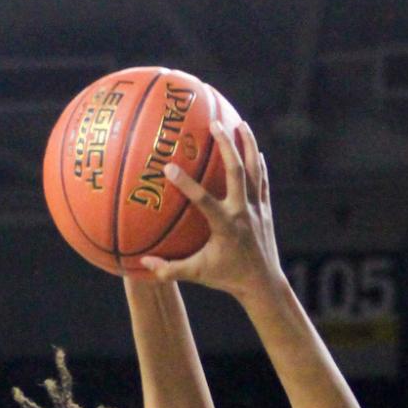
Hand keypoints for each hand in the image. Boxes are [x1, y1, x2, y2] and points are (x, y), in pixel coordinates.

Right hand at [140, 120, 282, 302]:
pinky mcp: (265, 208)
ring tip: (239, 123)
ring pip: (254, 170)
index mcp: (225, 227)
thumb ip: (169, 269)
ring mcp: (257, 208)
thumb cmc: (227, 278)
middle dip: (227, 146)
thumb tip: (142, 262)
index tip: (169, 166)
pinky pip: (262, 179)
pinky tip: (253, 147)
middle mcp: (243, 212)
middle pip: (237, 172)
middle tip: (215, 124)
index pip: (204, 200)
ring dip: (248, 145)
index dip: (186, 184)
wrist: (263, 283)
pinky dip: (258, 162)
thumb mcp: (197, 275)